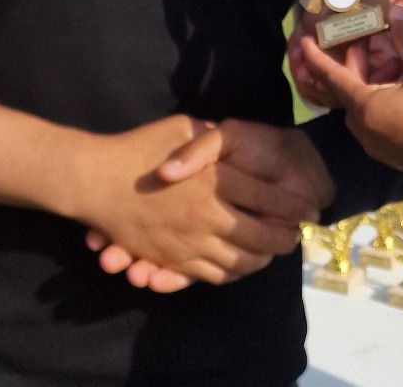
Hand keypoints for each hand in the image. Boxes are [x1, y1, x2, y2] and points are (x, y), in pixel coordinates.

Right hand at [88, 120, 334, 291]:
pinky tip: (240, 265)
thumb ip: (212, 138)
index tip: (309, 207)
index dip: (292, 205)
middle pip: (260, 236)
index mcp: (215, 181)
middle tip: (297, 235)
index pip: (268, 198)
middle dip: (284, 238)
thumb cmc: (138, 148)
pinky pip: (210, 274)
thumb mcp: (182, 127)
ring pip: (239, 261)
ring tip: (274, 252)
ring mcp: (189, 242)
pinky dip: (232, 273)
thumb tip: (233, 139)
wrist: (93, 180)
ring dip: (262, 259)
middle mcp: (207, 215)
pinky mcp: (172, 259)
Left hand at [298, 8, 402, 183]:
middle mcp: (366, 132)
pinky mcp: (396, 156)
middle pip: (348, 93)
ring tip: (390, 61)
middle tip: (363, 41)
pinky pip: (377, 125)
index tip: (302, 42)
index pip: (332, 78)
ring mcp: (380, 148)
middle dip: (353, 67)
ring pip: (364, 110)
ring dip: (370, 86)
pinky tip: (402, 88)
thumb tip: (393, 12)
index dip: (315, 58)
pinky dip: (381, 103)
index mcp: (366, 108)